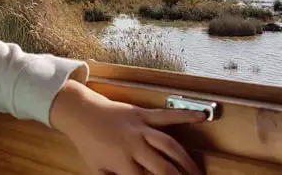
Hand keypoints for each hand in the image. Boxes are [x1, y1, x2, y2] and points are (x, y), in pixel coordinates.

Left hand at [50, 80, 204, 174]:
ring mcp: (140, 129)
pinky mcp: (143, 114)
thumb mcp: (97, 170)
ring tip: (197, 172)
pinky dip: (185, 115)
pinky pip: (167, 115)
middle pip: (164, 169)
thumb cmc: (88, 142)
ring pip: (170, 146)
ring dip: (186, 160)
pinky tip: (201, 116)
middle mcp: (134, 147)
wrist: (80, 113)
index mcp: (122, 164)